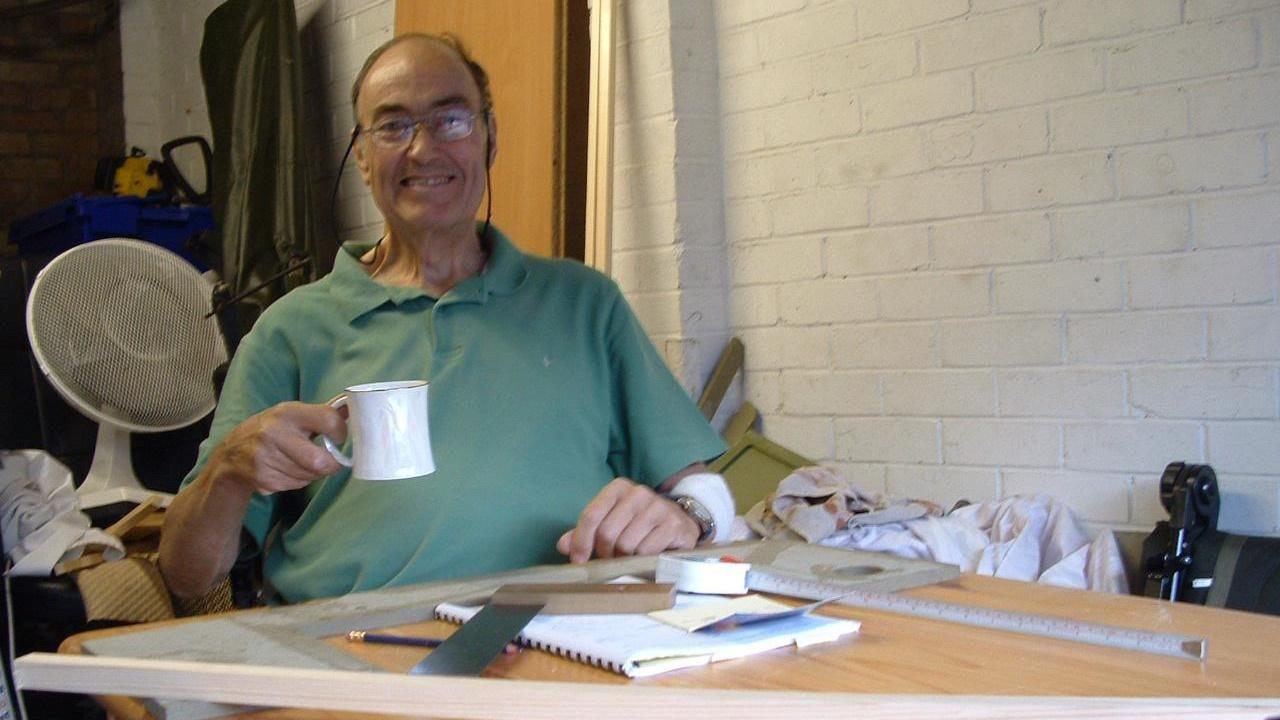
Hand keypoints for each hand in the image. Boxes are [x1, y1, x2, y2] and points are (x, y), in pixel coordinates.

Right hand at [208, 401, 346, 495]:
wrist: (230, 454)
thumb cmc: (271, 430)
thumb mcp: (292, 414)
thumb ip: (322, 413)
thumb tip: (352, 406)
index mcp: (287, 412)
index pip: (329, 420)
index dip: (341, 432)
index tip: (338, 437)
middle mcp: (273, 433)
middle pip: (320, 461)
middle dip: (331, 465)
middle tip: (330, 461)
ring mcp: (265, 458)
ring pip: (309, 475)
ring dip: (313, 473)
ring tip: (302, 462)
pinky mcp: (262, 478)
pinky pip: (296, 485)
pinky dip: (298, 480)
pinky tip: (287, 469)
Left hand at [556, 478, 699, 563]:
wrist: (679, 523)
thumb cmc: (638, 525)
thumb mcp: (611, 524)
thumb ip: (585, 533)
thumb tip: (563, 545)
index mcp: (618, 488)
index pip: (591, 515)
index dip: (581, 541)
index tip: (578, 560)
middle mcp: (638, 493)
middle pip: (607, 533)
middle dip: (604, 553)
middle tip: (610, 559)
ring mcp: (658, 507)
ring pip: (626, 545)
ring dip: (624, 559)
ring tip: (629, 557)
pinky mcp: (673, 525)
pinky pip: (646, 552)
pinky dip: (642, 560)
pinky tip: (647, 556)